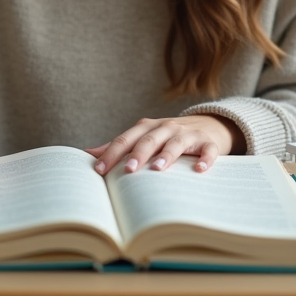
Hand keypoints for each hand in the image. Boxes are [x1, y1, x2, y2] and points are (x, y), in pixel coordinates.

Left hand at [85, 115, 245, 174]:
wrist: (208, 125)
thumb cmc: (168, 137)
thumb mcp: (144, 137)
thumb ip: (119, 146)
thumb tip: (87, 154)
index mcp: (147, 128)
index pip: (125, 140)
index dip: (112, 153)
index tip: (99, 170)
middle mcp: (166, 128)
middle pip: (149, 139)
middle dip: (137, 154)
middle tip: (128, 170)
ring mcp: (187, 134)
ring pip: (175, 143)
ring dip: (166, 155)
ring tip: (157, 169)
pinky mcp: (207, 143)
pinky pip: (207, 150)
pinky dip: (204, 159)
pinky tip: (199, 170)